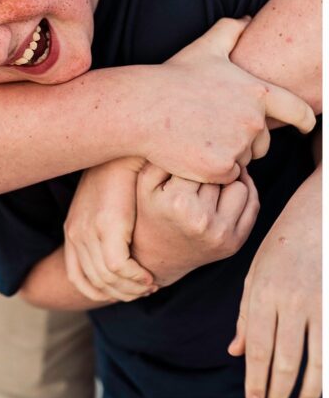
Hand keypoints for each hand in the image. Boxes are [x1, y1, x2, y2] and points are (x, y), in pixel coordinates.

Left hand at [64, 157, 155, 301]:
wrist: (124, 149)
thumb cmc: (121, 177)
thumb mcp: (108, 205)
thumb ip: (110, 229)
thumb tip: (127, 254)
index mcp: (72, 229)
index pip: (77, 278)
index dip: (103, 292)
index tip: (128, 290)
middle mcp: (75, 233)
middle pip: (95, 283)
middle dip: (123, 293)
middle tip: (146, 289)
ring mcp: (88, 230)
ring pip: (108, 279)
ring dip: (132, 288)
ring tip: (151, 284)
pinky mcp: (107, 224)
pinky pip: (119, 266)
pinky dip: (136, 277)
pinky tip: (150, 275)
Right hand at [131, 163, 258, 286]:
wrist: (155, 257)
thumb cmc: (148, 212)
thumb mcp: (144, 183)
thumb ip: (165, 159)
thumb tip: (197, 140)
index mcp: (178, 203)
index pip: (200, 163)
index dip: (193, 157)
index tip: (188, 158)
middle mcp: (203, 220)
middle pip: (222, 174)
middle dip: (211, 168)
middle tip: (200, 169)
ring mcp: (222, 234)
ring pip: (241, 187)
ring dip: (229, 180)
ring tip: (212, 181)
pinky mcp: (235, 243)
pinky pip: (252, 206)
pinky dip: (244, 193)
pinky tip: (228, 189)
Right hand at [144, 18, 314, 183]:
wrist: (141, 108)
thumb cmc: (171, 78)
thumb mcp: (203, 48)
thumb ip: (230, 30)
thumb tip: (246, 19)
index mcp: (256, 93)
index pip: (296, 111)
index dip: (305, 121)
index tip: (306, 127)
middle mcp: (252, 121)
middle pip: (262, 142)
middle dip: (244, 140)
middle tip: (211, 129)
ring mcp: (237, 145)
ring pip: (242, 159)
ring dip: (226, 154)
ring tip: (196, 137)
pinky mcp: (219, 167)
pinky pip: (225, 176)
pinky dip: (211, 170)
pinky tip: (190, 152)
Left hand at [228, 168, 320, 397]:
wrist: (318, 214)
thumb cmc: (283, 244)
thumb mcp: (255, 272)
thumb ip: (244, 314)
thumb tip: (234, 351)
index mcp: (262, 292)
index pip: (255, 345)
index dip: (254, 377)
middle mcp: (288, 300)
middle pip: (281, 356)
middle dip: (276, 388)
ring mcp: (317, 303)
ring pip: (312, 358)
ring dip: (305, 388)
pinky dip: (327, 370)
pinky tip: (321, 385)